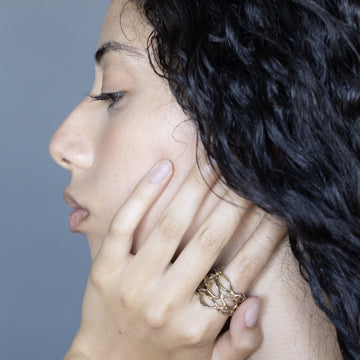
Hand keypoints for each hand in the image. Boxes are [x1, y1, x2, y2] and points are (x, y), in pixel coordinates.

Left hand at [64, 159, 286, 359]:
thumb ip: (241, 343)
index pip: (242, 270)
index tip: (278, 207)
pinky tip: (163, 167)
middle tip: (248, 171)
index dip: (265, 235)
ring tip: (213, 158)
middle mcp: (165, 303)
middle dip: (234, 200)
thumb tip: (256, 303)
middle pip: (209, 239)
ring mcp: (131, 283)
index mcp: (197, 326)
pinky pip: (124, 224)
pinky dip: (143, 193)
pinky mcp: (104, 268)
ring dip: (195, 187)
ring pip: (169, 224)